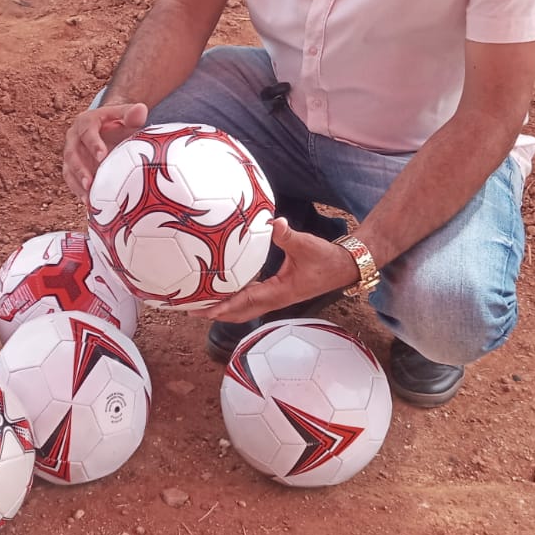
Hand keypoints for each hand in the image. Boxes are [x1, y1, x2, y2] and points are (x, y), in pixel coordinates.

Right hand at [63, 102, 147, 200]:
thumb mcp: (126, 116)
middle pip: (72, 153)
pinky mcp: (71, 168)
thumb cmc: (119, 123)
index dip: (93, 144)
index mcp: (86, 122)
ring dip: (77, 183)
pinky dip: (78, 192)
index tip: (102, 156)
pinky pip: (71, 180)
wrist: (109, 129)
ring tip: (88, 197)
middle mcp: (74, 137)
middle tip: (90, 182)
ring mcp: (71, 154)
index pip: (86, 132)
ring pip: (68, 169)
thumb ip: (132, 113)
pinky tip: (89, 203)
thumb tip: (141, 109)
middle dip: (80, 169)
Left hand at [204, 218, 358, 321]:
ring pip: (245, 307)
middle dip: (216, 312)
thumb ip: (287, 235)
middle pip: (240, 312)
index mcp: (280, 292)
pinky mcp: (277, 291)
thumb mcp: (306, 245)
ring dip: (224, 307)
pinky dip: (235, 298)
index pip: (246, 302)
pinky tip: (224, 288)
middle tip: (191, 309)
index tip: (204, 310)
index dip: (224, 307)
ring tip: (201, 302)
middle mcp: (275, 299)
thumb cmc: (326, 258)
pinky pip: (251, 298)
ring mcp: (276, 297)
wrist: (343, 267)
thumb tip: (272, 222)